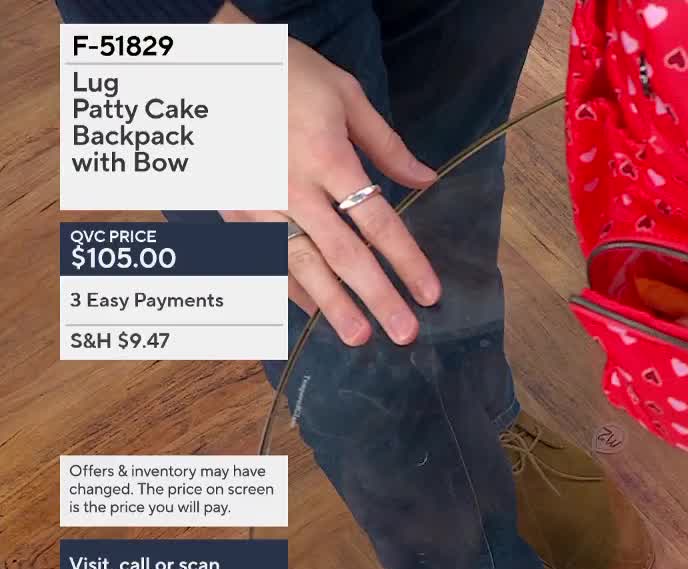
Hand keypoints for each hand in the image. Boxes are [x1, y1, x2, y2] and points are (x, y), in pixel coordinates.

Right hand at [223, 37, 439, 345]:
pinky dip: (290, 288)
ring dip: (331, 306)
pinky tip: (313, 312)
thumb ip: (386, 145)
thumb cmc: (285, 74)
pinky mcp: (233, 211)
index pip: (376, 221)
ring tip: (359, 336)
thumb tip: (425, 180)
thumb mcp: (345, 95)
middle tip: (403, 332)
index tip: (429, 293)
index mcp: (326, 156)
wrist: (209, 65)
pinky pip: (265, 259)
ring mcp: (258, 203)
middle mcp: (291, 188)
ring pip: (301, 265)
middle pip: (342, 253)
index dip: (406, 260)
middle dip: (376, 296)